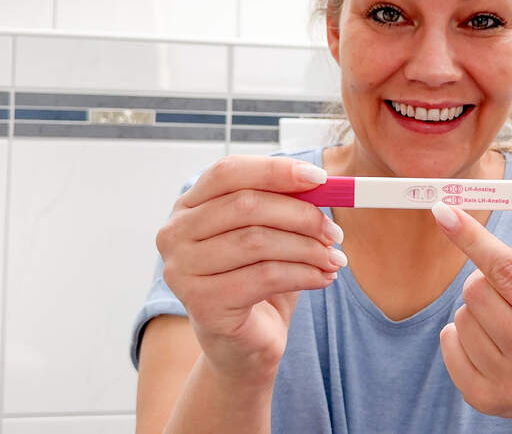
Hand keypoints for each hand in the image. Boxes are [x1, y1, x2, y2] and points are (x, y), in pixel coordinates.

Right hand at [156, 155, 345, 384]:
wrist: (245, 342)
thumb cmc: (258, 279)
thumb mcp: (271, 232)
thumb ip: (286, 204)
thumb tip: (323, 184)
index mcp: (189, 205)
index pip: (228, 172)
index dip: (276, 171)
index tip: (321, 179)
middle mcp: (175, 233)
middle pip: (246, 205)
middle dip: (301, 215)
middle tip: (335, 232)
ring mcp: (182, 270)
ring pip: (258, 241)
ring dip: (308, 249)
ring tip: (334, 258)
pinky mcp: (202, 303)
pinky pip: (265, 276)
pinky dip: (304, 274)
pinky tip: (324, 278)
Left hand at [432, 187, 511, 422]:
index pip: (508, 271)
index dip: (474, 238)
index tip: (443, 211)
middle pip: (477, 290)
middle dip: (486, 281)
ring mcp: (510, 385)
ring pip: (461, 316)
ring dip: (476, 310)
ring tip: (506, 325)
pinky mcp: (483, 399)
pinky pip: (448, 343)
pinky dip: (460, 336)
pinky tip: (489, 345)